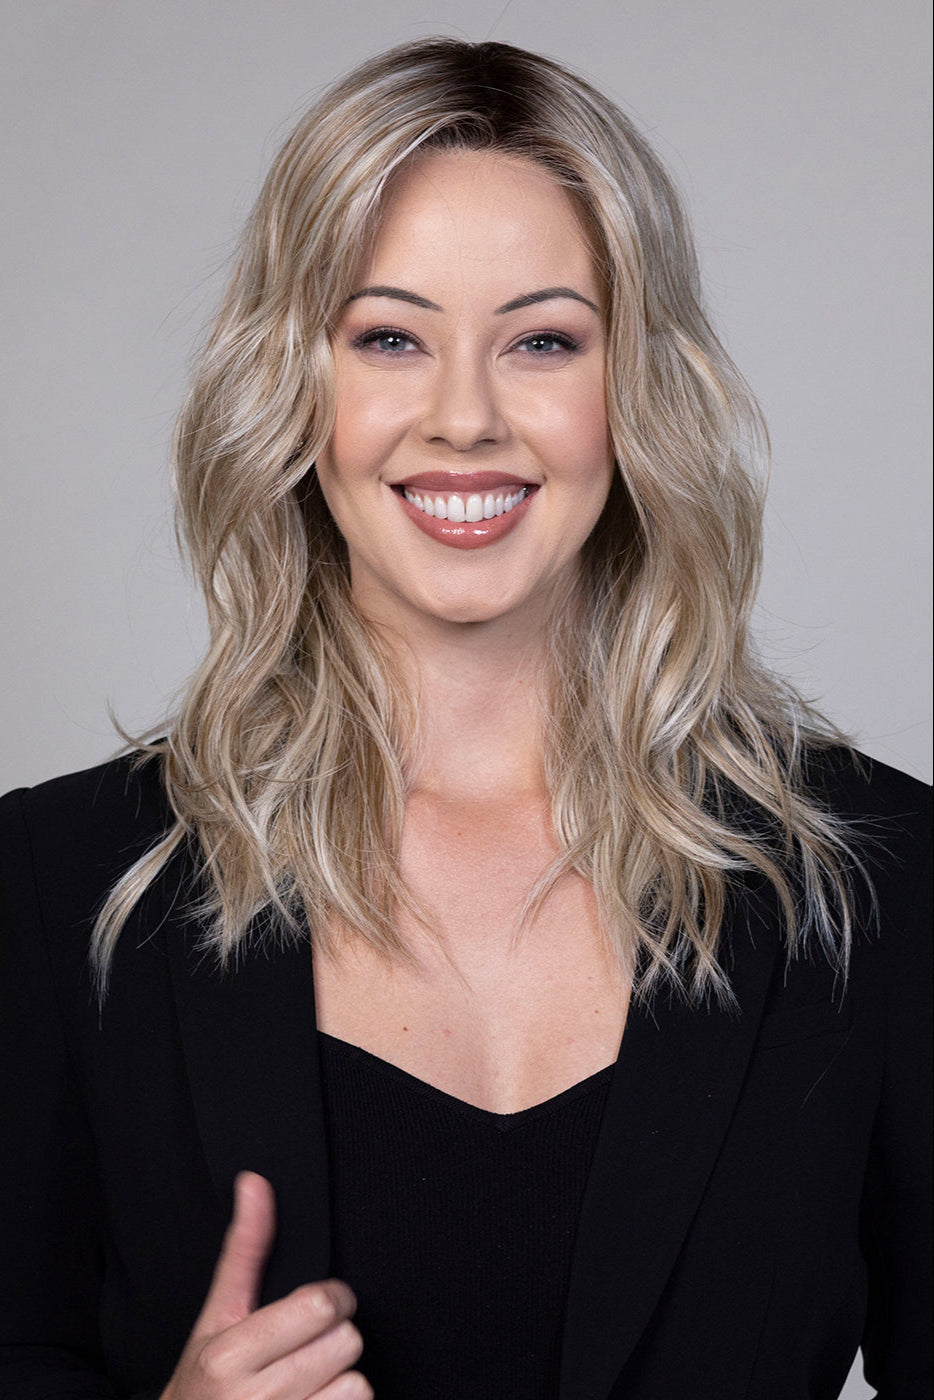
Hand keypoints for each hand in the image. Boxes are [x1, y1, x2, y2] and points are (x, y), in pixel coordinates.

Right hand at [161, 1172, 370, 1399]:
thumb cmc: (204, 1383)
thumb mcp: (217, 1317)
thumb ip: (244, 1251)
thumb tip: (254, 1183)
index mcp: (230, 1355)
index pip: (320, 1308)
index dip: (333, 1299)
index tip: (323, 1306)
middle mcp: (255, 1399)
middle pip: (346, 1343)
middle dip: (334, 1340)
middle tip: (308, 1349)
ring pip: (357, 1385)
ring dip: (341, 1381)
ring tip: (308, 1384)